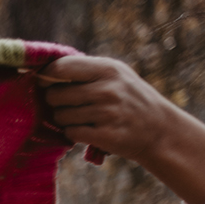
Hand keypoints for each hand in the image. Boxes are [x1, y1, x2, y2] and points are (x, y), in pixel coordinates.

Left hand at [37, 55, 204, 203]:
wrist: (160, 129)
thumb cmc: (130, 99)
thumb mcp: (116, 75)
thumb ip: (85, 70)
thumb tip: (44, 71)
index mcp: (108, 69)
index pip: (61, 67)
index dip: (46, 76)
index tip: (45, 82)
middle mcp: (107, 89)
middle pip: (55, 95)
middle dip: (56, 102)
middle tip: (70, 105)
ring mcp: (106, 113)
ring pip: (60, 116)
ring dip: (65, 120)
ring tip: (84, 118)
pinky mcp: (105, 135)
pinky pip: (70, 133)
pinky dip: (74, 134)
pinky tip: (89, 130)